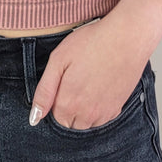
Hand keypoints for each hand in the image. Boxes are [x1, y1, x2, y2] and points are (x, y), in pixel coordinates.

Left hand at [28, 17, 148, 129]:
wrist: (126, 37)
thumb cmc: (92, 43)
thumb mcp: (58, 60)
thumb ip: (44, 91)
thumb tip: (34, 118)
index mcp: (68, 103)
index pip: (53, 118)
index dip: (55, 101)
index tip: (61, 83)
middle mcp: (86, 115)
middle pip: (69, 124)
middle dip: (67, 109)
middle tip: (74, 81)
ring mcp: (104, 114)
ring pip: (85, 124)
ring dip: (82, 111)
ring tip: (86, 83)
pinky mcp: (117, 108)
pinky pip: (101, 119)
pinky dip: (97, 109)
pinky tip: (98, 87)